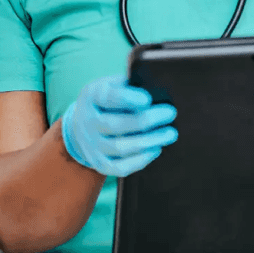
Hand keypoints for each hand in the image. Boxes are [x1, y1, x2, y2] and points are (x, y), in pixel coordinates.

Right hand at [61, 74, 177, 177]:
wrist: (83, 125)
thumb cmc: (107, 100)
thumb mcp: (112, 85)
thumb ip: (129, 85)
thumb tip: (157, 89)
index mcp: (92, 96)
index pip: (107, 98)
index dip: (127, 99)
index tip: (147, 99)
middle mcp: (88, 122)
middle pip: (116, 125)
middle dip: (146, 120)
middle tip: (170, 113)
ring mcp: (92, 145)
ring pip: (120, 147)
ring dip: (149, 141)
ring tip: (170, 133)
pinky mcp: (100, 163)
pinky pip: (119, 167)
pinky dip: (140, 160)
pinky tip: (156, 149)